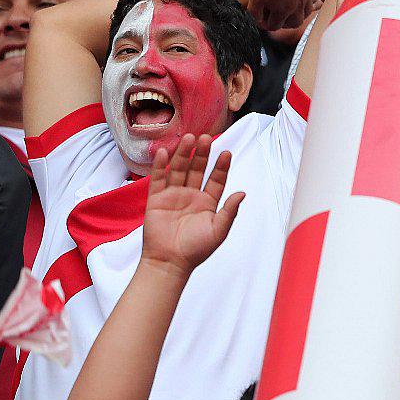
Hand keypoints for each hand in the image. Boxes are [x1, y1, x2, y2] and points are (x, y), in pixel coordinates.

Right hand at [140, 134, 243, 273]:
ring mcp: (173, 195)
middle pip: (197, 169)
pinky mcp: (156, 199)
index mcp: (207, 203)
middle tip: (205, 138)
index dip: (221, 166)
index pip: (216, 180)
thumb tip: (243, 192)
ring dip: (183, 154)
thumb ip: (229, 211)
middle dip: (202, 154)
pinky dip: (160, 165)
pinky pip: (159, 178)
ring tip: (189, 138)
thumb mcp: (218, 231)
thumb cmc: (195, 250)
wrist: (170, 262)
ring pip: (179, 169)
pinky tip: (164, 151)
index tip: (226, 152)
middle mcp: (191, 196)